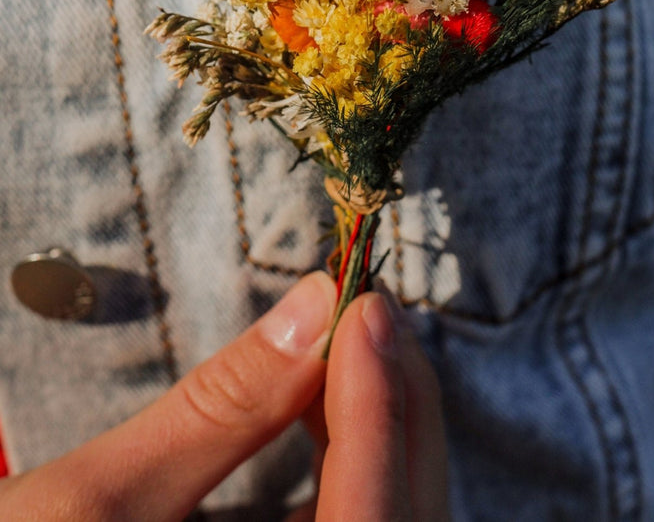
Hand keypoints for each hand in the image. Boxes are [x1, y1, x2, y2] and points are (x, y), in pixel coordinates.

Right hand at [0, 272, 448, 520]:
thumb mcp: (102, 495)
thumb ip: (221, 405)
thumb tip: (314, 304)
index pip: (368, 518)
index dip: (380, 406)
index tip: (365, 304)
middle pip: (401, 514)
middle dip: (395, 399)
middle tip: (366, 303)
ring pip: (392, 513)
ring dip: (381, 418)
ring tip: (346, 330)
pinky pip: (358, 516)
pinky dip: (355, 450)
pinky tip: (324, 391)